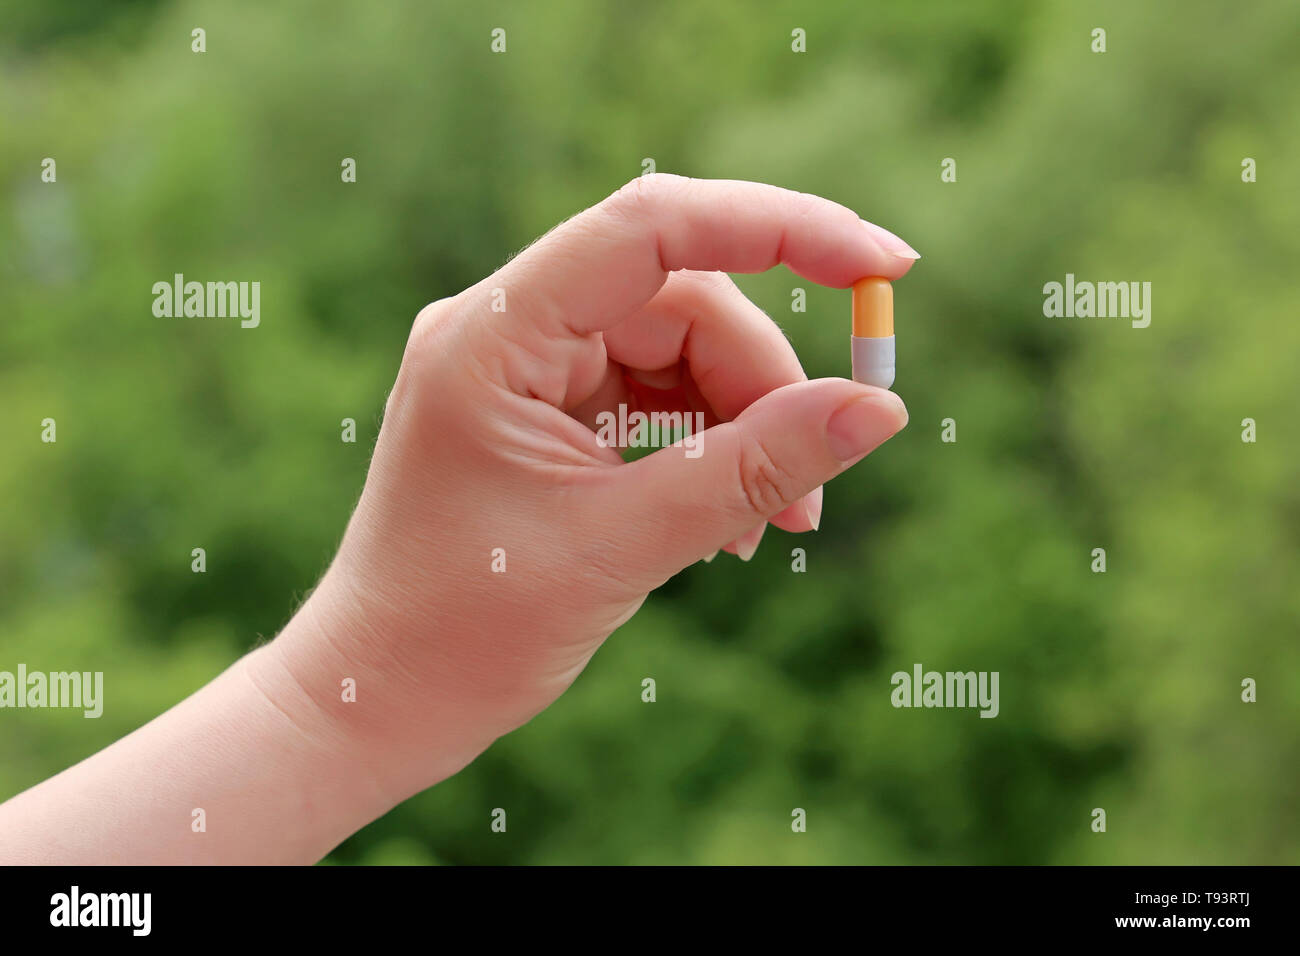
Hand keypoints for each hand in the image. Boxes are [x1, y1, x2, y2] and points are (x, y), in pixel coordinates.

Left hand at [268, 175, 916, 807]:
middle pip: (682, 300)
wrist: (382, 699)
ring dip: (744, 426)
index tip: (884, 267)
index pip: (654, 228)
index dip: (781, 229)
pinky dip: (707, 448)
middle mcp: (506, 328)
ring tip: (774, 525)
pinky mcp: (545, 410)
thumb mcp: (625, 547)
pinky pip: (654, 397)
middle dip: (764, 384)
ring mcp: (525, 367)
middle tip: (812, 489)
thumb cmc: (466, 633)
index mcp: (495, 335)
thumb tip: (878, 408)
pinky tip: (730, 524)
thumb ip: (754, 470)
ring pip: (679, 350)